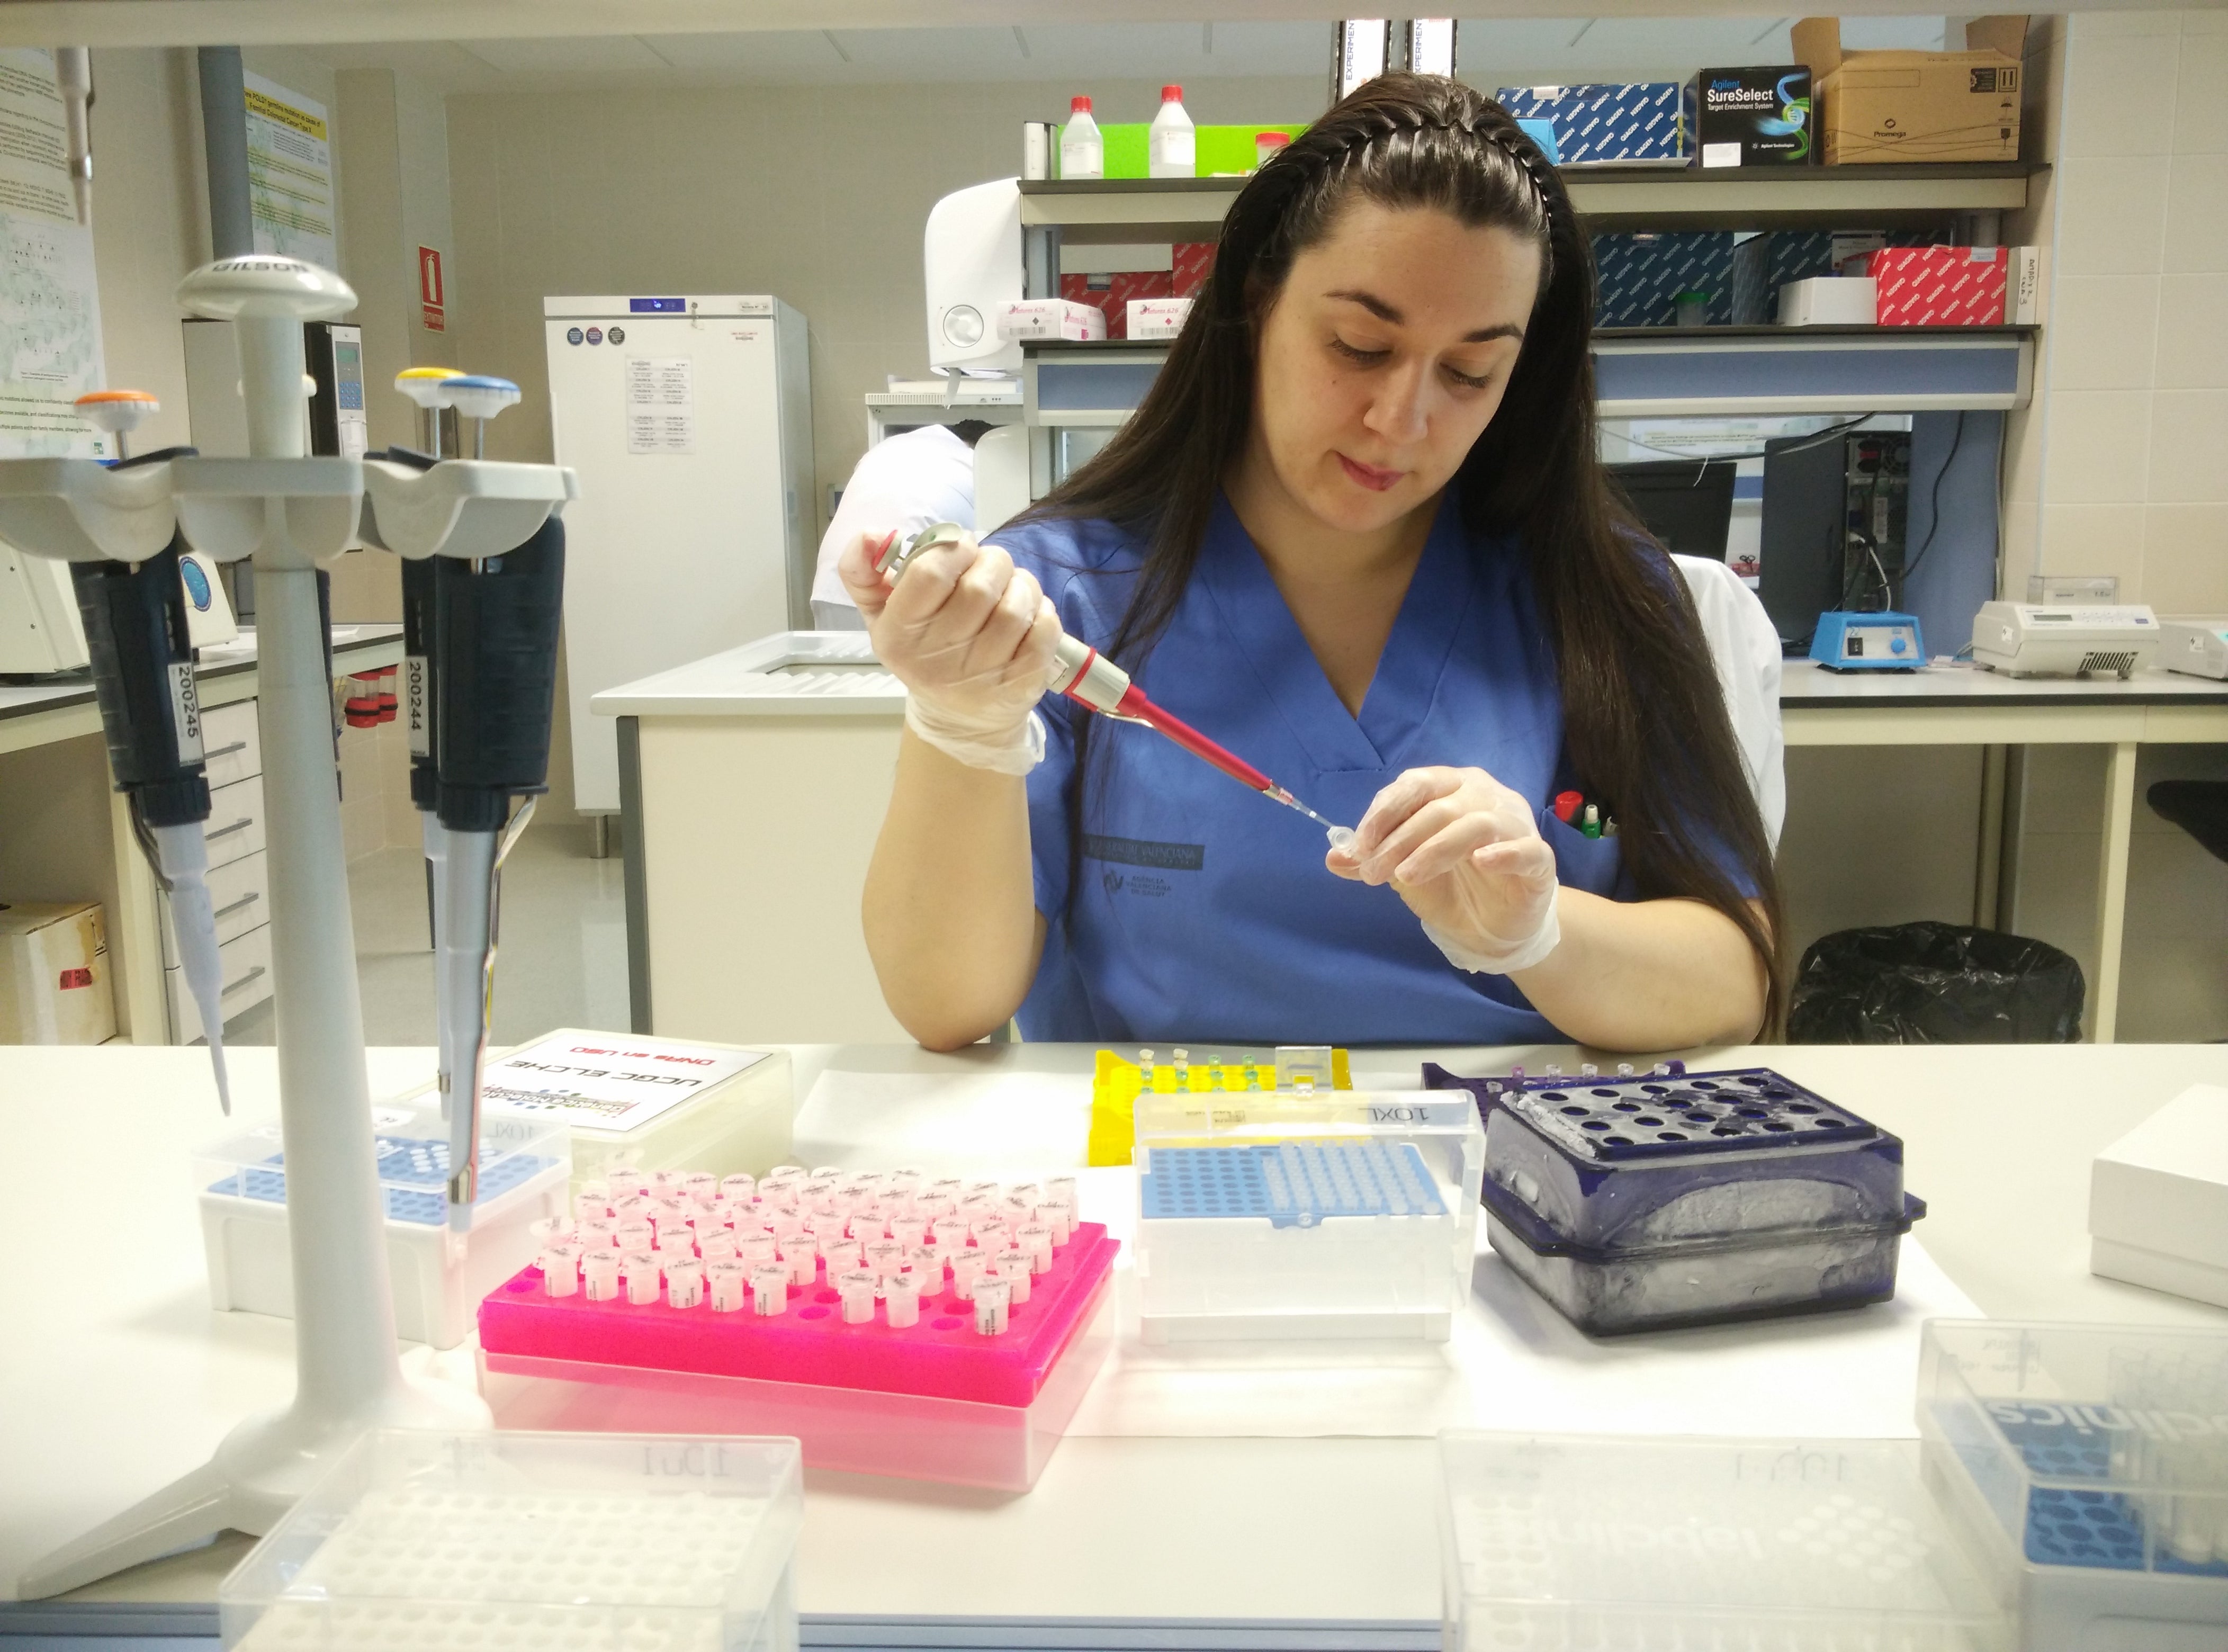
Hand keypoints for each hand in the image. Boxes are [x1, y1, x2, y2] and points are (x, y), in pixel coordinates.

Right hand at [836, 528, 1063, 772]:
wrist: (959, 719)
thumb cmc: (922, 653)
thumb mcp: (881, 616)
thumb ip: (863, 571)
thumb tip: (873, 534)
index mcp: (899, 635)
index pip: (930, 572)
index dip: (955, 548)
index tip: (962, 549)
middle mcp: (937, 659)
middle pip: (980, 586)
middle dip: (993, 563)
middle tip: (991, 569)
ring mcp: (982, 676)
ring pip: (1016, 606)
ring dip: (1022, 585)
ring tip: (1012, 589)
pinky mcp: (1021, 684)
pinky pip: (1044, 630)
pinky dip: (1042, 611)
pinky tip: (1030, 615)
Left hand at [1327, 766, 1560, 972]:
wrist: (1494, 926)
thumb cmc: (1450, 885)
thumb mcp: (1403, 872)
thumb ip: (1371, 860)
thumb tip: (1333, 856)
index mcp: (1452, 787)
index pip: (1416, 784)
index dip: (1386, 810)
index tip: (1360, 844)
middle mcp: (1485, 796)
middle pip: (1440, 806)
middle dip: (1400, 839)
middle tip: (1372, 872)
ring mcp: (1515, 825)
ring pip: (1476, 824)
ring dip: (1435, 849)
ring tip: (1405, 878)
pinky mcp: (1539, 860)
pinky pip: (1526, 850)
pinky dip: (1503, 853)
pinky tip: (1481, 862)